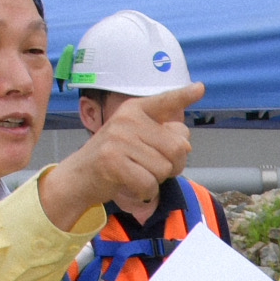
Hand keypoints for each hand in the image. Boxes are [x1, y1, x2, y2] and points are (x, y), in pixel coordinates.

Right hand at [38, 84, 201, 229]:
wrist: (79, 176)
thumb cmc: (115, 159)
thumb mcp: (136, 139)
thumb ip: (162, 136)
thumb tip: (185, 143)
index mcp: (134, 110)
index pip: (164, 101)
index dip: (183, 96)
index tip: (200, 88)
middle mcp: (127, 120)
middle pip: (178, 148)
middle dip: (173, 166)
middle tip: (153, 168)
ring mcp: (119, 139)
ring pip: (164, 169)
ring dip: (156, 180)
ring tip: (137, 174)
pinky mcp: (112, 161)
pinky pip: (149, 184)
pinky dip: (145, 192)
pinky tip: (131, 186)